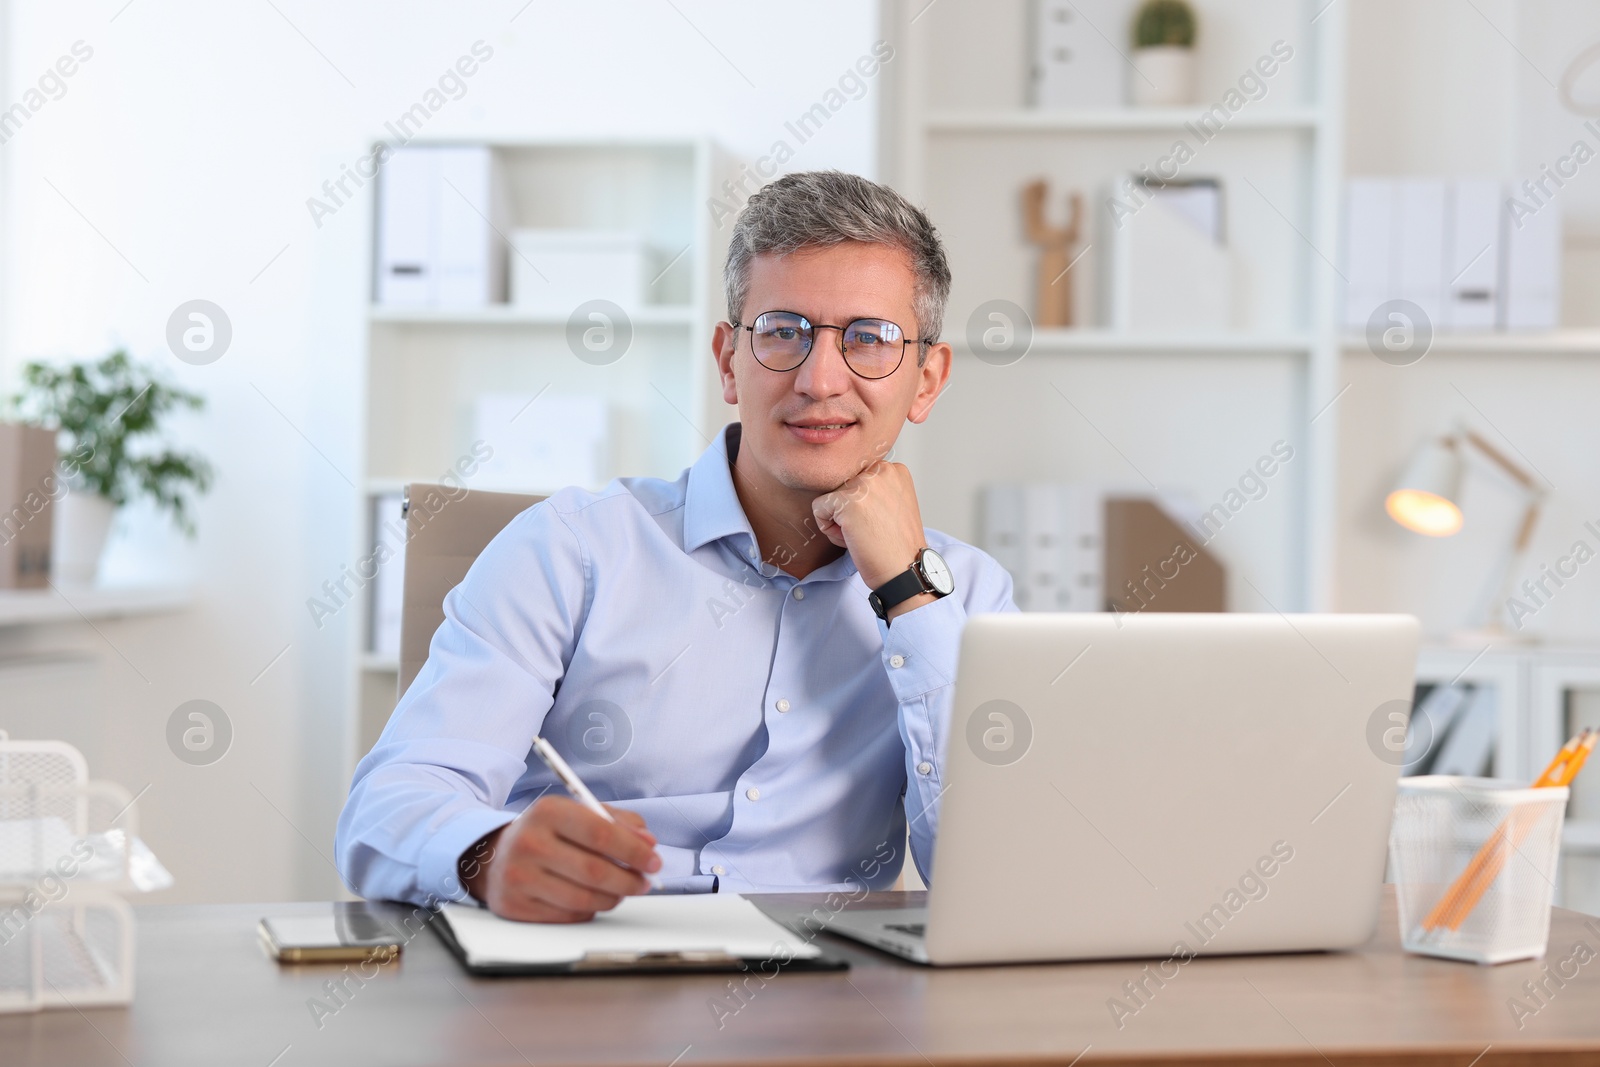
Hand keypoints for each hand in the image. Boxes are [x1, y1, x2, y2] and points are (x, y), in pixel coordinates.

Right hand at [459, 795, 661, 922]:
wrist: (494, 855)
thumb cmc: (547, 833)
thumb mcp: (578, 814)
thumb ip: (617, 822)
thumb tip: (649, 843)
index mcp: (548, 812)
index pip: (601, 833)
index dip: (634, 851)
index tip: (654, 861)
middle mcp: (529, 843)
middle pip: (594, 871)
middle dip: (629, 880)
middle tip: (644, 882)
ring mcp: (518, 877)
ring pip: (584, 899)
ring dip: (613, 898)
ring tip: (621, 891)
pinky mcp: (515, 906)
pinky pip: (568, 916)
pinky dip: (590, 910)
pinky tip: (593, 899)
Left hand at [811, 459, 934, 615]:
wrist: (904, 571)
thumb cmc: (897, 545)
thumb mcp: (893, 505)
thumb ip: (874, 490)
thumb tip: (844, 486)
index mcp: (894, 470)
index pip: (856, 479)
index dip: (862, 504)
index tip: (879, 521)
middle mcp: (881, 470)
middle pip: (843, 486)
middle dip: (849, 511)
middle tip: (872, 530)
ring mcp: (864, 484)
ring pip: (831, 498)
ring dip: (840, 520)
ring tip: (864, 535)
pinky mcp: (847, 500)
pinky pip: (819, 509)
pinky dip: (828, 529)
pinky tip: (852, 539)